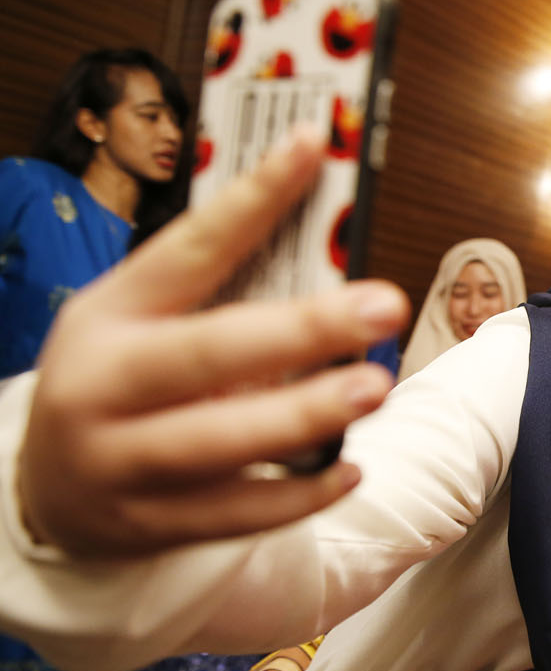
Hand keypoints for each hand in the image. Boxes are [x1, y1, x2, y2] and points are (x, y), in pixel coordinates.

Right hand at [18, 128, 408, 556]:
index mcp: (110, 313)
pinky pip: (234, 513)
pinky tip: (349, 469)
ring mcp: (120, 460)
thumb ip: (222, 287)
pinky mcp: (148, 524)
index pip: (190, 246)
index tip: (315, 146)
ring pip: (218, 441)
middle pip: (206, 353)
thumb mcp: (143, 319)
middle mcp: (105, 384)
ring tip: (372, 388)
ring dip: (303, 415)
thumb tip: (327, 233)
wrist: (47, 492)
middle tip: (383, 305)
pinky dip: (297, 495)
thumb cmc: (121, 381)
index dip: (254, 197)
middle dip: (301, 329)